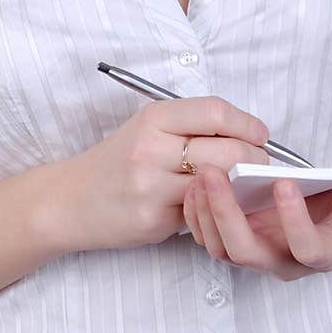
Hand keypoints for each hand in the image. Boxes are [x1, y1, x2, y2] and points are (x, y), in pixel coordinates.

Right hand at [62, 96, 271, 251]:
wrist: (70, 200)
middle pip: (228, 151)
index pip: (216, 113)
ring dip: (240, 188)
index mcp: (153, 118)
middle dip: (255, 160)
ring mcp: (151, 186)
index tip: (261, 135)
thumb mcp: (148, 128)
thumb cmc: (118, 161)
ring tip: (242, 187)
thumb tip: (248, 135)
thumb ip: (191, 127)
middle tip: (260, 166)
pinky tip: (212, 206)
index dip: (248, 124)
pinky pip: (200, 213)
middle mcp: (151, 148)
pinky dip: (214, 209)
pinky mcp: (153, 220)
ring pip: (220, 185)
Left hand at [182, 146, 331, 280]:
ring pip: (222, 249)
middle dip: (228, 216)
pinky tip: (193, 183)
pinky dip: (197, 215)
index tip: (284, 183)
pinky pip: (208, 239)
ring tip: (200, 174)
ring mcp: (258, 255)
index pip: (307, 249)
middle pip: (248, 253)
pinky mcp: (237, 244)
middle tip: (215, 174)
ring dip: (206, 214)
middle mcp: (286, 261)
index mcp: (324, 252)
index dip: (295, 221)